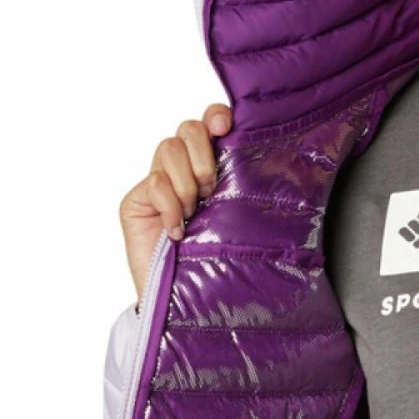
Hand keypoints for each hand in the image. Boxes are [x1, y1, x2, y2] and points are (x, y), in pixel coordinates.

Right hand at [118, 102, 232, 299]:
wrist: (186, 302)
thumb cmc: (217, 263)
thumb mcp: (239, 220)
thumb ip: (245, 189)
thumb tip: (282, 163)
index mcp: (212, 168)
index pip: (210, 123)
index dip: (216, 116)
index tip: (226, 127)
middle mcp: (184, 170)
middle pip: (187, 128)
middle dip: (202, 154)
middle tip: (210, 189)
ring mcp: (157, 184)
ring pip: (168, 149)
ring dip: (186, 181)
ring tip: (194, 213)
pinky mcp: (136, 202)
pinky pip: (153, 184)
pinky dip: (169, 207)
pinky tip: (178, 230)